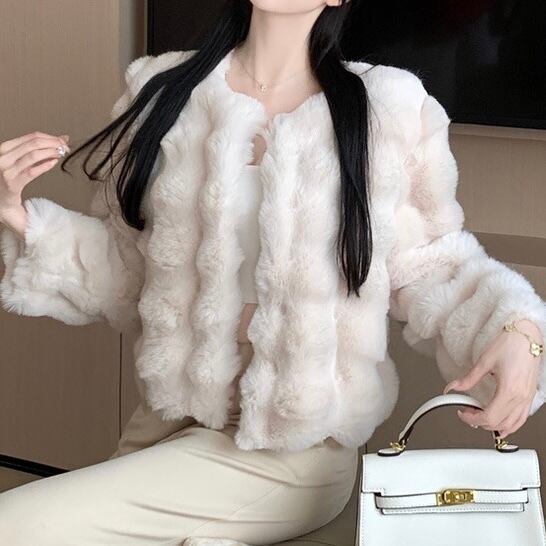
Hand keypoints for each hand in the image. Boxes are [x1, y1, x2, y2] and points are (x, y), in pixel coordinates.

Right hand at [0, 131, 68, 237]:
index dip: (50, 137)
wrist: (0, 199)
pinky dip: (45, 166)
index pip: (31, 136)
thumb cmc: (11, 177)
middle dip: (53, 144)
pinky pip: (32, 172)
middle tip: (65, 147)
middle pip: (34, 144)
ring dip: (50, 153)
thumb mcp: (20, 159)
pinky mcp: (12, 183)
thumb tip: (61, 139)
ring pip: (33, 155)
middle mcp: (3, 157)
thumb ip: (38, 150)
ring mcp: (7, 170)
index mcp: (5, 148)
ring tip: (60, 154)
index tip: (62, 140)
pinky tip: (54, 163)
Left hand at [443, 319, 542, 438]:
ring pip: (513, 425)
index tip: (463, 413)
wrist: (527, 336)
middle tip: (468, 413)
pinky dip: (510, 424)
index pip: (489, 417)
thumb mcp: (484, 361)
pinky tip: (501, 423)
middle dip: (480, 422)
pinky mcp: (530, 395)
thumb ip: (468, 378)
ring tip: (481, 420)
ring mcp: (527, 398)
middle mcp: (520, 397)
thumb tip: (453, 387)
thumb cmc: (510, 345)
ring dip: (496, 427)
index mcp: (509, 390)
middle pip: (499, 423)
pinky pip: (522, 418)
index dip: (472, 419)